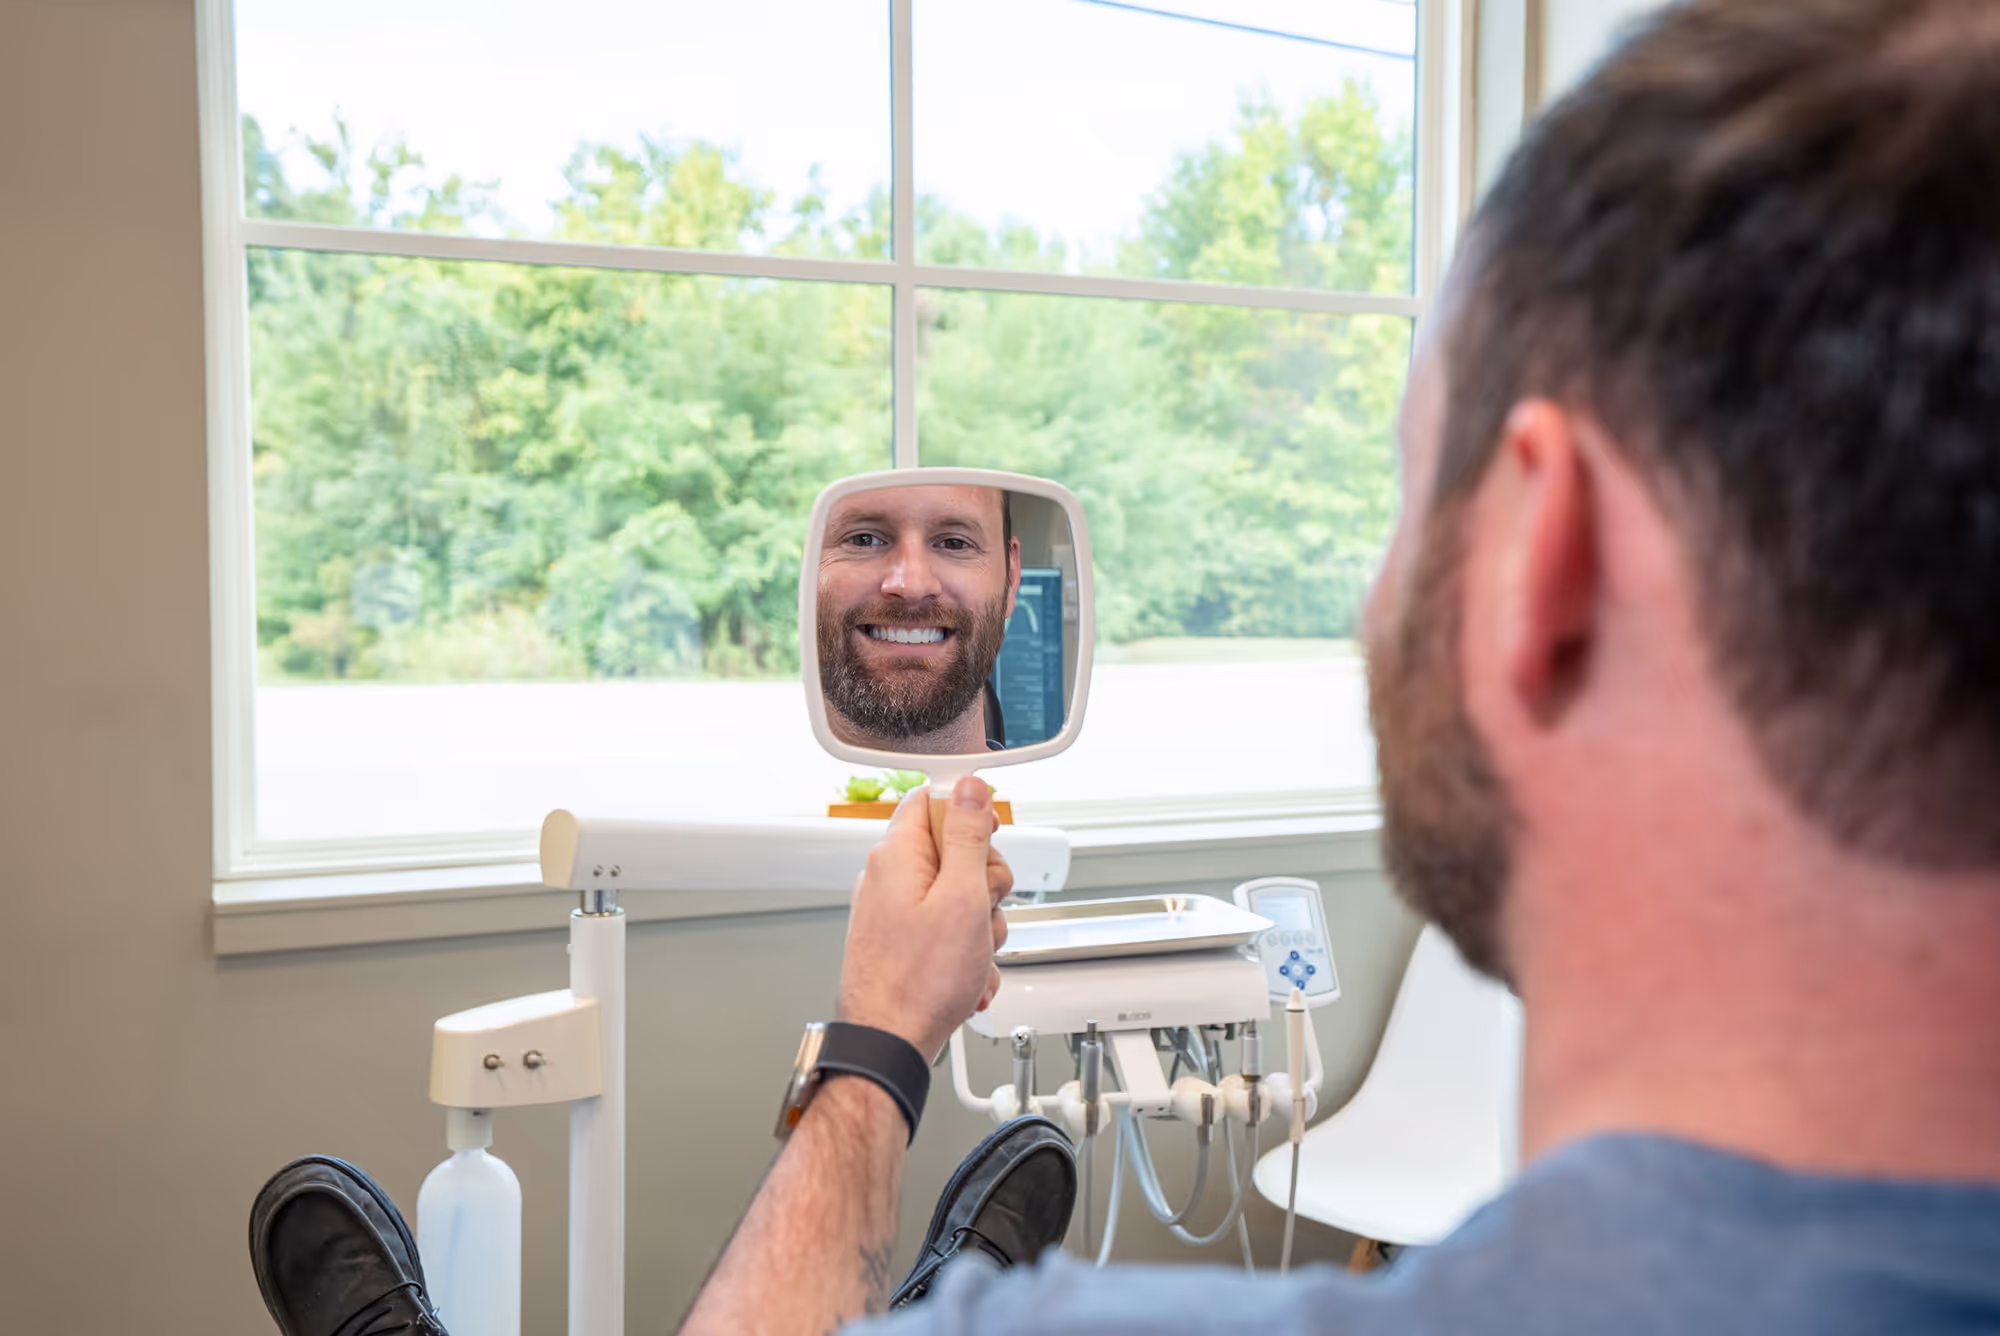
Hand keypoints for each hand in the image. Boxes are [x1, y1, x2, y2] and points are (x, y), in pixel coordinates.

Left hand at [837, 776, 1013, 1060]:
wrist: (890, 1043)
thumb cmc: (919, 982)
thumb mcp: (962, 896)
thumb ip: (968, 835)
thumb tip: (969, 787)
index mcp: (898, 854)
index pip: (933, 799)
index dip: (970, 814)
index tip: (989, 840)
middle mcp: (890, 878)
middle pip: (956, 852)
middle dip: (985, 884)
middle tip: (982, 911)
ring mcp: (894, 912)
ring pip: (959, 897)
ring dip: (980, 926)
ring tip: (971, 954)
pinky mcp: (902, 941)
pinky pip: (947, 931)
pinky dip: (964, 953)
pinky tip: (965, 976)